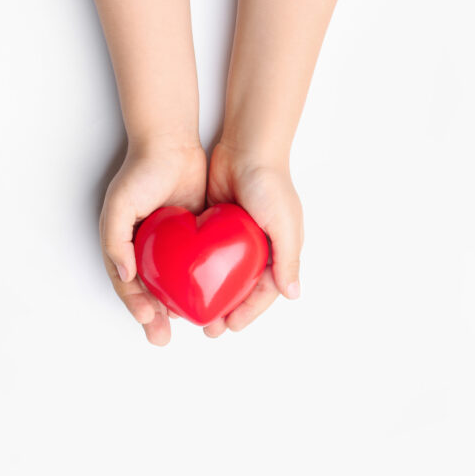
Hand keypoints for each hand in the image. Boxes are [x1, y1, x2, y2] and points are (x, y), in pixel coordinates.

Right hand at [100, 139, 205, 345]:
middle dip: (154, 317)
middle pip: (149, 292)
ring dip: (177, 307)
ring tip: (188, 326)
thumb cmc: (140, 174)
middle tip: (162, 339)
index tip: (148, 321)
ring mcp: (170, 245)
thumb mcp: (119, 207)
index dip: (135, 305)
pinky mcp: (193, 237)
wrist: (171, 144)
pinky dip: (198, 284)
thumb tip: (124, 275)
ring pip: (173, 284)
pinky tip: (208, 297)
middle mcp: (146, 249)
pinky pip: (195, 265)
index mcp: (125, 247)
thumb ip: (115, 241)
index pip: (127, 285)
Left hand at [203, 143, 303, 336]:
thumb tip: (292, 294)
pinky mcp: (214, 226)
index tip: (230, 327)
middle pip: (240, 289)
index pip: (263, 291)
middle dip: (226, 310)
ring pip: (220, 275)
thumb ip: (288, 259)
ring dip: (209, 294)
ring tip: (191, 312)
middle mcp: (257, 248)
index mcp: (277, 251)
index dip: (248, 312)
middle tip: (208, 328)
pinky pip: (204, 255)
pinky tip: (182, 283)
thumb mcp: (284, 225)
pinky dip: (196, 271)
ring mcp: (234, 238)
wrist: (245, 148)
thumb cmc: (271, 184)